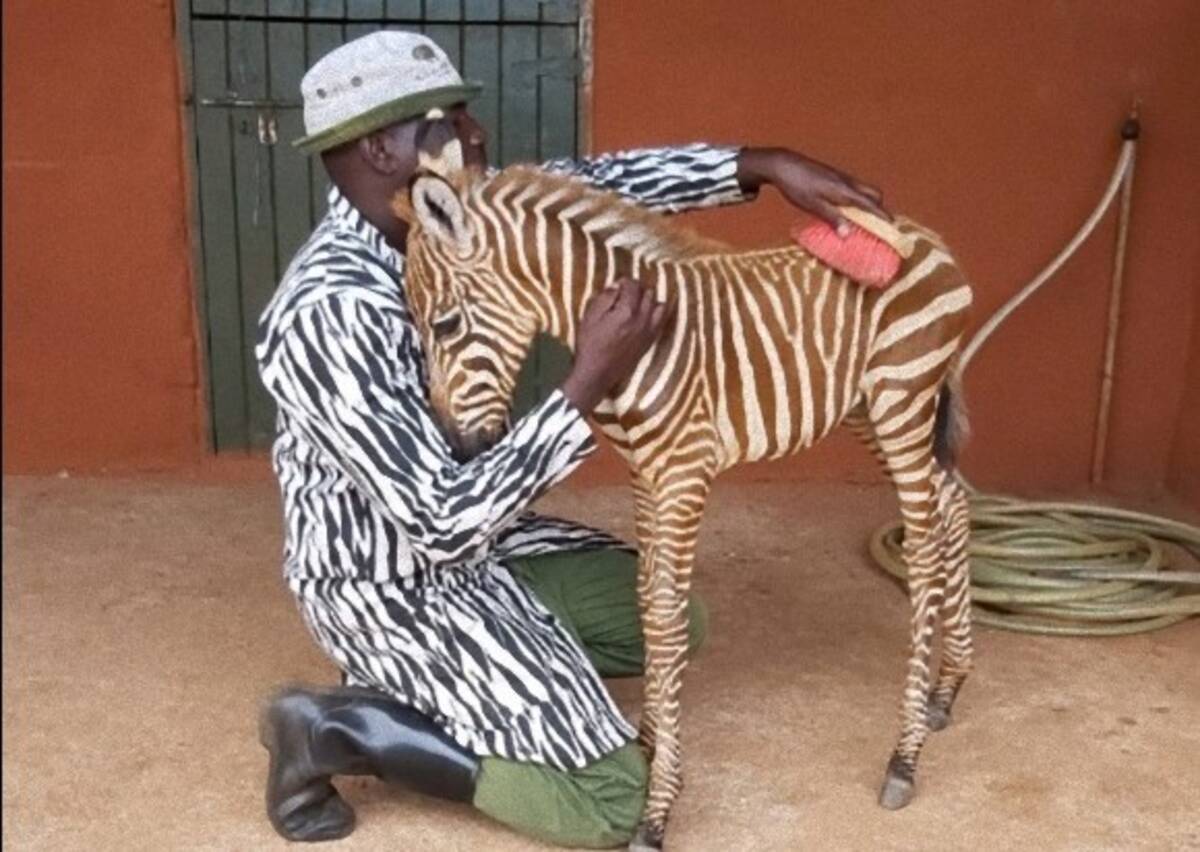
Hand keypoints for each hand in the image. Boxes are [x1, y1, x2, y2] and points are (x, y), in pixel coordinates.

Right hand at [560, 277, 671, 413]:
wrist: (597, 373)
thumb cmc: (590, 344)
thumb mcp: (590, 317)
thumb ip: (604, 298)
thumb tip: (616, 286)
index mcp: (627, 311)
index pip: (633, 285)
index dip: (625, 281)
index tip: (617, 285)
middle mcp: (642, 320)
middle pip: (648, 293)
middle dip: (638, 290)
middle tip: (625, 294)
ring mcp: (649, 331)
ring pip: (660, 306)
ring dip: (649, 301)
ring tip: (637, 304)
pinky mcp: (650, 341)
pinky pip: (661, 321)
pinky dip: (656, 314)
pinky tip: (645, 316)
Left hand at [738, 146, 890, 234]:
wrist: (784, 164)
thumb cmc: (797, 186)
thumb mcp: (813, 206)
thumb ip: (832, 219)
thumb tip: (848, 235)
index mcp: (844, 191)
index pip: (871, 204)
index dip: (883, 216)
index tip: (893, 226)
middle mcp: (847, 182)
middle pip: (874, 194)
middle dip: (879, 208)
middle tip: (876, 225)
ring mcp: (841, 177)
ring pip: (864, 190)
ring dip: (868, 203)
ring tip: (862, 220)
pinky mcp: (834, 176)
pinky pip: (853, 188)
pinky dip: (857, 199)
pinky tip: (845, 209)